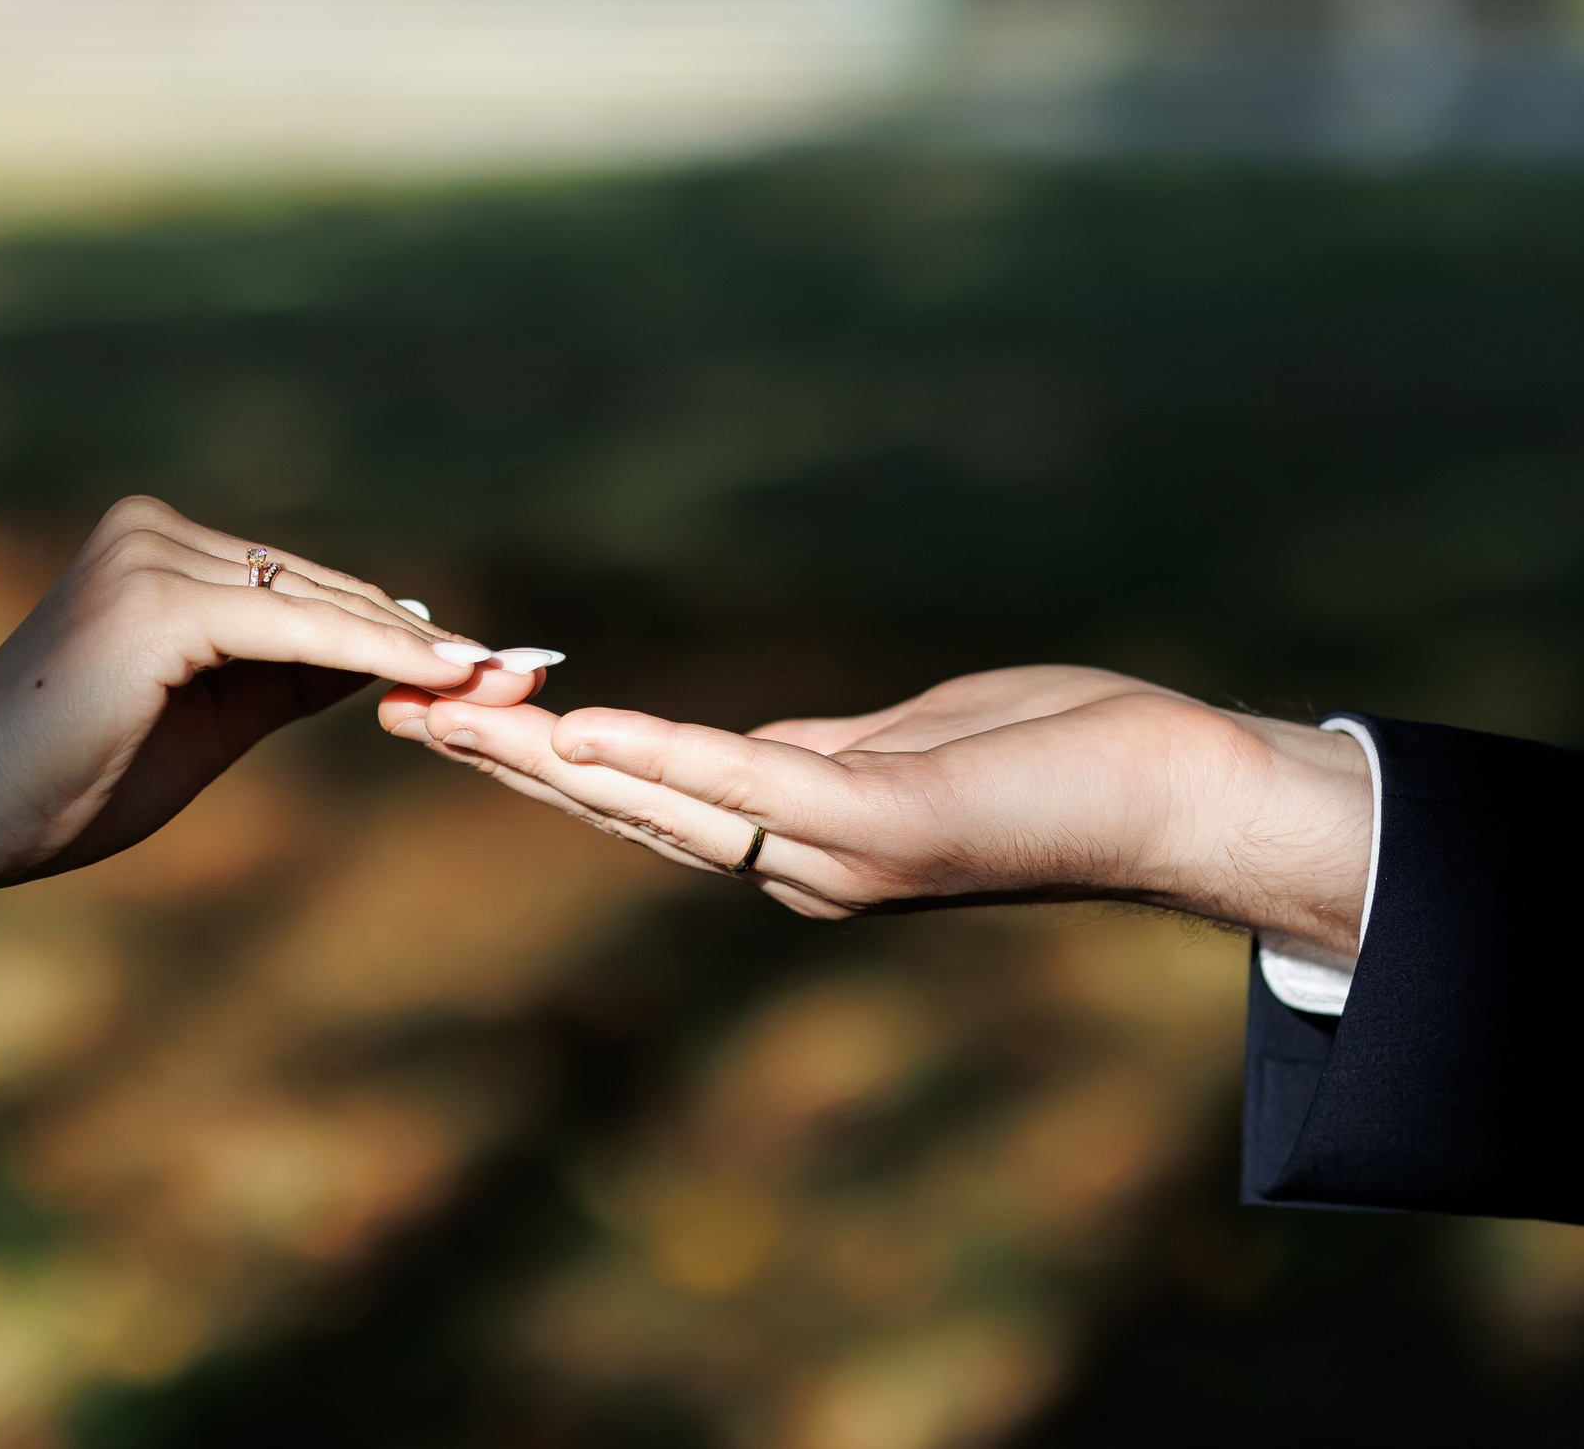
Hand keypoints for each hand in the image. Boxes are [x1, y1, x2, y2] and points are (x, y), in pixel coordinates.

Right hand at [0, 496, 554, 887]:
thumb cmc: (72, 783)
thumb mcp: (210, 722)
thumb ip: (290, 680)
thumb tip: (387, 660)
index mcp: (154, 546)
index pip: (301, 584)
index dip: (396, 625)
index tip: (487, 654)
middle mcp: (150, 529)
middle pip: (320, 587)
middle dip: (424, 632)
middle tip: (524, 662)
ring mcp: (149, 556)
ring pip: (317, 606)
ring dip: (416, 644)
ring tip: (507, 671)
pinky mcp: (156, 603)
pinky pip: (294, 632)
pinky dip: (374, 655)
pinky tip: (444, 671)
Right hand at [378, 665, 1371, 952]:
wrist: (1184, 798)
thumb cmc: (1057, 759)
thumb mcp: (903, 751)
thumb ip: (808, 758)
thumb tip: (724, 756)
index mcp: (800, 842)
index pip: (644, 801)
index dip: (541, 765)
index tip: (450, 718)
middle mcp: (800, 868)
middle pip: (626, 812)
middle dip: (507, 765)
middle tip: (399, 715)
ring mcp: (837, 856)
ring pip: (665, 806)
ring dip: (550, 763)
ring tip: (453, 719)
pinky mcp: (884, 827)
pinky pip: (751, 789)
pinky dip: (662, 760)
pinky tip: (586, 728)